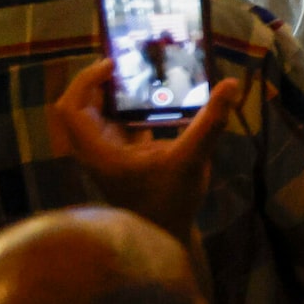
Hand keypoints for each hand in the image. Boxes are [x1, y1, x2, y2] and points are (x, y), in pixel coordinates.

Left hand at [47, 57, 241, 240]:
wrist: (166, 238)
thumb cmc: (171, 201)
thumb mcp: (192, 158)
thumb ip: (210, 121)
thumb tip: (231, 84)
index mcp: (99, 152)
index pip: (72, 108)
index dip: (85, 81)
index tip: (114, 65)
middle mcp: (95, 152)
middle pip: (78, 108)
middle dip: (95, 83)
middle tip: (124, 65)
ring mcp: (106, 157)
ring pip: (94, 117)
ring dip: (109, 96)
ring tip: (137, 76)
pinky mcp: (120, 160)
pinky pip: (113, 127)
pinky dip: (125, 111)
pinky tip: (152, 102)